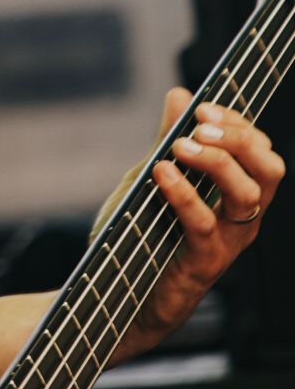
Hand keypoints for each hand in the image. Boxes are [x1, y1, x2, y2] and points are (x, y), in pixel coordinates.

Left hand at [113, 86, 285, 360]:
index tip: (204, 106)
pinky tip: (161, 172)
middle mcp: (241, 217)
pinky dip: (183, 193)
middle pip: (268, 170)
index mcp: (235, 194)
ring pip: (248, 196)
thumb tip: (180, 94)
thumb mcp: (155, 178)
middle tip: (199, 123)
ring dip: (215, 161)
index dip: (239, 123)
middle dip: (239, 138)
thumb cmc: (144, 235)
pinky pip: (204, 223)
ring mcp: (227, 242)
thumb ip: (169, 139)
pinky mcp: (203, 262)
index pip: (260, 151)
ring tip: (178, 145)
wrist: (120, 295)